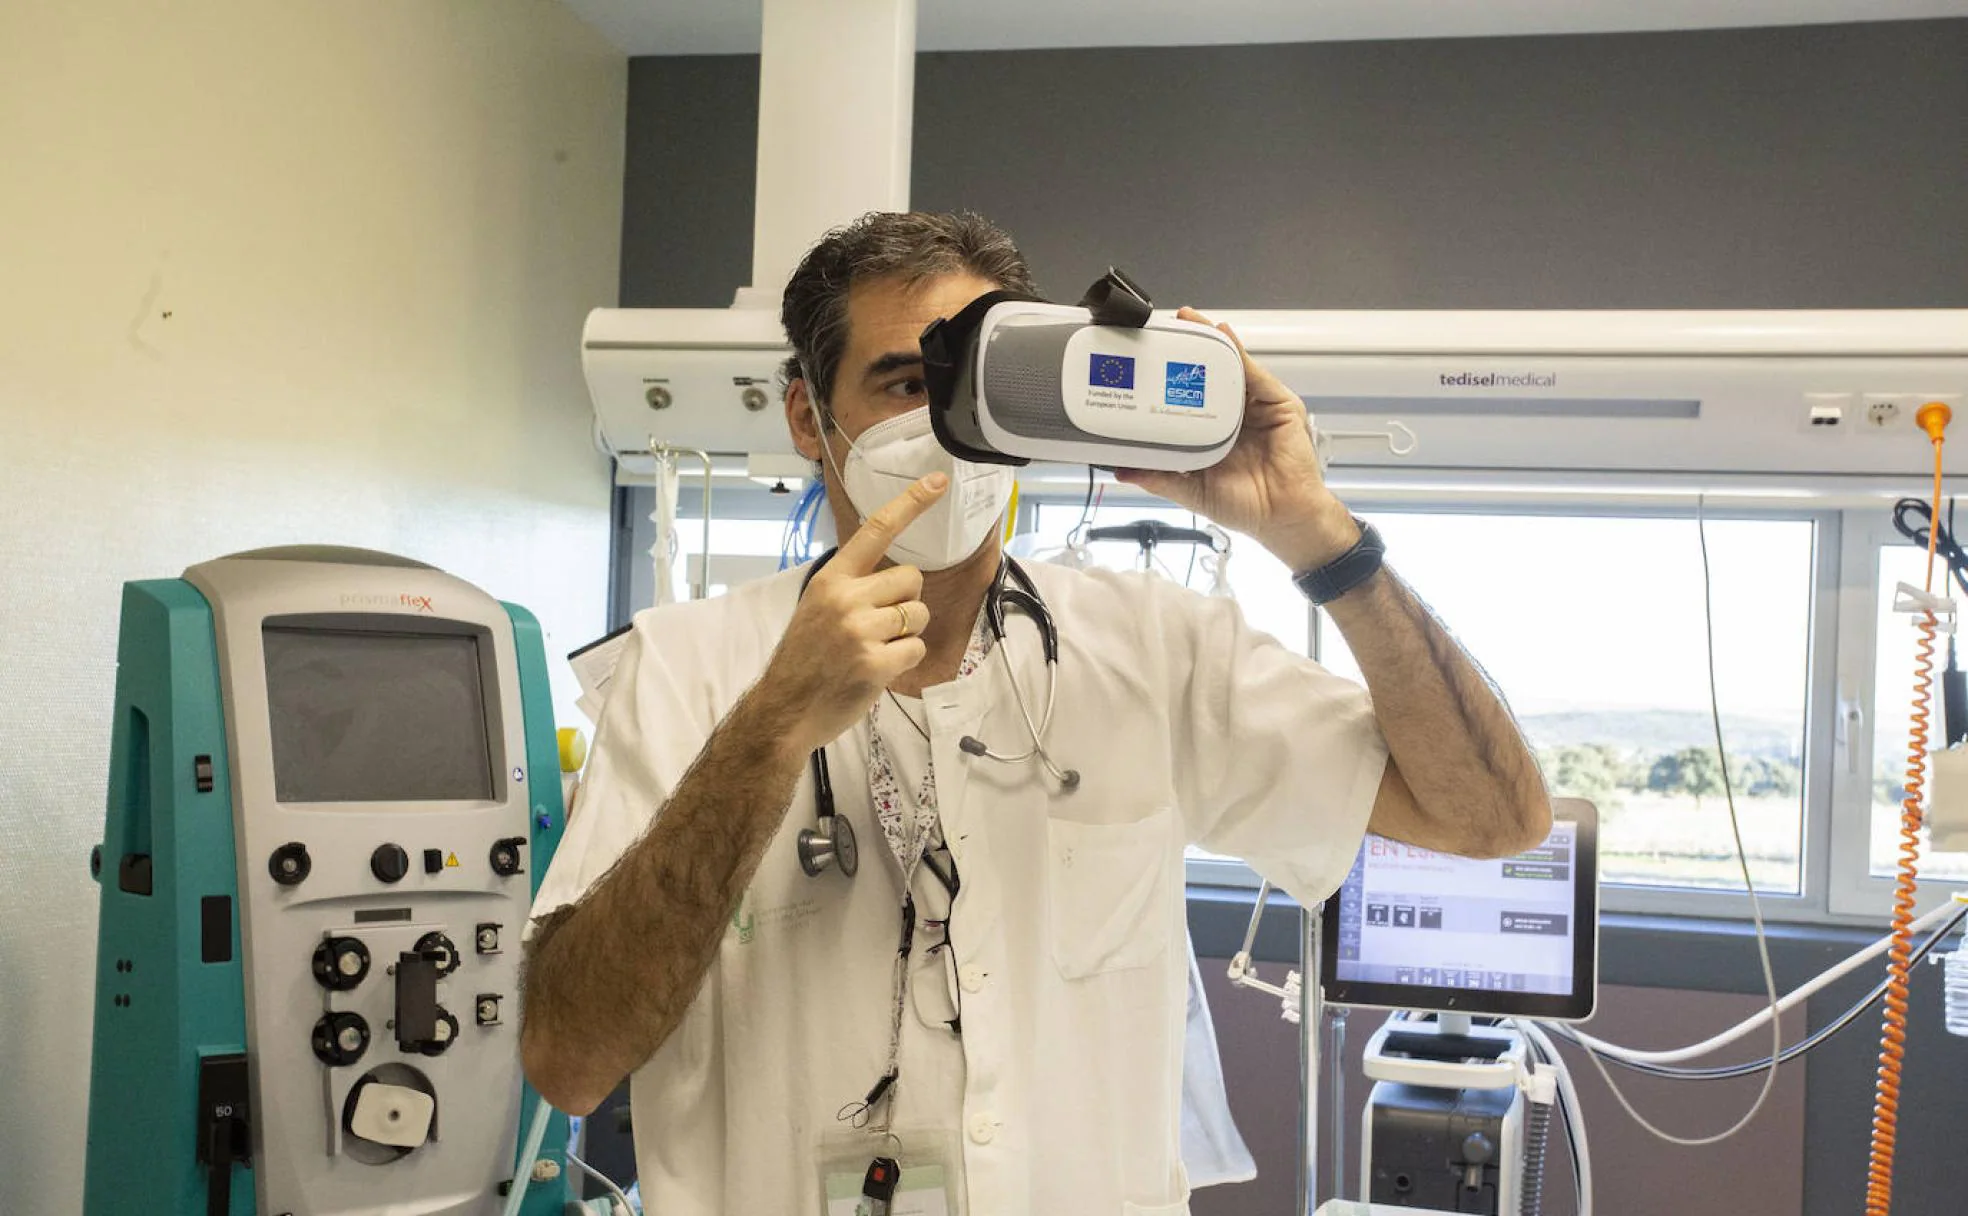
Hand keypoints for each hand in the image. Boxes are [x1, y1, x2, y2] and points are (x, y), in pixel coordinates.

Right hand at [758, 473, 947, 755]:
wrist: (783, 710)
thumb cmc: (804, 661)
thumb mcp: (816, 609)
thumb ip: (851, 588)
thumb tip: (896, 578)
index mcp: (831, 579)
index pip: (876, 530)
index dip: (911, 503)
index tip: (937, 481)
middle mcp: (845, 599)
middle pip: (912, 579)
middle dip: (906, 601)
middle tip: (878, 627)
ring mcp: (860, 632)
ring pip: (918, 614)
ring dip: (907, 633)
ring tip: (875, 649)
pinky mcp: (874, 664)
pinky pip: (916, 649)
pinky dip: (905, 661)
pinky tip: (878, 670)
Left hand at [1114, 307, 1359, 572]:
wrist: (1281, 519)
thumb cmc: (1244, 506)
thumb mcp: (1191, 489)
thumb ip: (1159, 476)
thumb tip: (1121, 470)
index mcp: (1214, 432)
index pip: (1190, 396)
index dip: (1171, 377)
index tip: (1148, 358)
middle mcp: (1236, 415)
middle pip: (1211, 374)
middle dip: (1190, 349)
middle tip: (1166, 327)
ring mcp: (1258, 408)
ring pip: (1233, 367)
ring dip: (1213, 342)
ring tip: (1190, 320)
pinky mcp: (1279, 406)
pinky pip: (1256, 376)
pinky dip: (1240, 355)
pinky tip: (1225, 337)